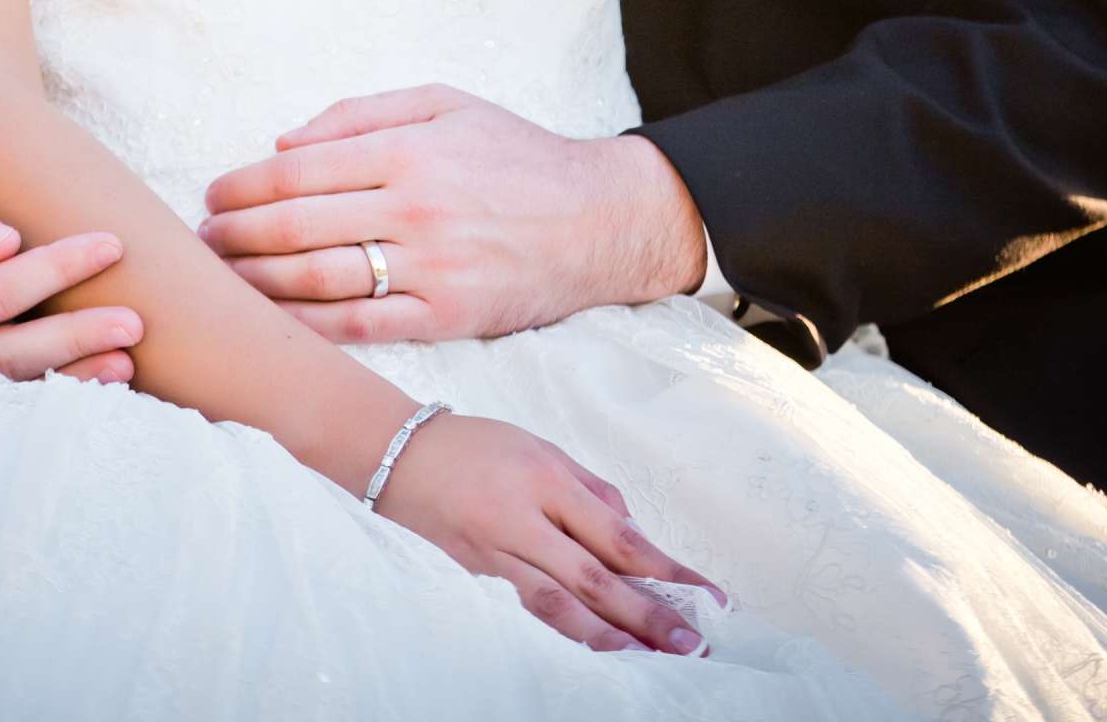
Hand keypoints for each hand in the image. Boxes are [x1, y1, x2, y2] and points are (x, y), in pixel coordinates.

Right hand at [0, 181, 143, 382]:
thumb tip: (4, 243)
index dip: (52, 269)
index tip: (110, 243)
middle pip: (7, 353)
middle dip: (75, 337)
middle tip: (136, 321)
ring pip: (10, 388)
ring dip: (72, 377)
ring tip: (128, 363)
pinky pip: (7, 403)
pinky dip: (54, 394)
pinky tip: (101, 385)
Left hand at [199, 84, 706, 341]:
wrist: (597, 219)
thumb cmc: (514, 154)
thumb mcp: (446, 102)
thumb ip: (362, 113)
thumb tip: (285, 142)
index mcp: (409, 149)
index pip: (300, 171)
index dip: (245, 187)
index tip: (213, 196)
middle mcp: (415, 208)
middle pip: (297, 227)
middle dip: (235, 237)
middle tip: (199, 243)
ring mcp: (429, 267)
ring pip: (317, 280)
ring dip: (255, 284)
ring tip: (219, 282)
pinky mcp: (443, 316)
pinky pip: (359, 327)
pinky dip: (305, 328)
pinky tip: (269, 325)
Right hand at [381, 412, 723, 654]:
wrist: (398, 454)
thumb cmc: (478, 446)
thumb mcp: (540, 447)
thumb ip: (590, 491)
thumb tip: (633, 537)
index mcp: (547, 477)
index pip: (618, 534)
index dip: (666, 568)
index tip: (708, 596)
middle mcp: (523, 517)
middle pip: (594, 576)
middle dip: (647, 614)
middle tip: (693, 645)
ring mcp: (495, 552)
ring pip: (558, 604)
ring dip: (608, 636)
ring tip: (650, 660)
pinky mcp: (474, 575)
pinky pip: (525, 607)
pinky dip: (562, 631)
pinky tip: (592, 649)